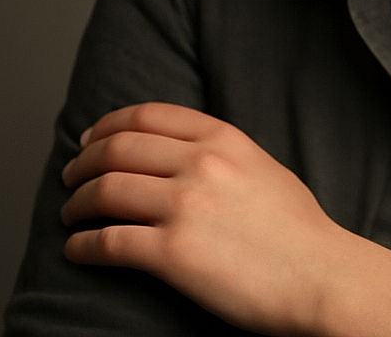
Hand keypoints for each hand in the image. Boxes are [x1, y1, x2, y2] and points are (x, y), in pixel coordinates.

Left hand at [61, 102, 337, 335]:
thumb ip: (224, 154)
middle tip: (72, 176)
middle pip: (118, 148)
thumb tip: (184, 156)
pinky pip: (108, 242)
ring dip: (77, 202)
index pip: (147, 116)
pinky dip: (82, 245)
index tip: (92, 137)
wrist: (319, 274)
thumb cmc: (299, 229)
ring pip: (105, 190)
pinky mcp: (173, 254)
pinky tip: (77, 249)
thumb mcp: (263, 166)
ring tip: (71, 213)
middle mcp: (201, 164)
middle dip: (84, 162)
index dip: (108, 124)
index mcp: (224, 139)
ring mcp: (185, 206)